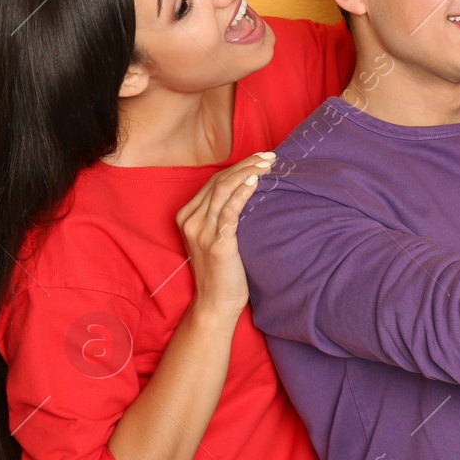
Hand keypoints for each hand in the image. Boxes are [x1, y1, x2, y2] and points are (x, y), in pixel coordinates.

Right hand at [175, 152, 273, 320]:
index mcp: (188, 216)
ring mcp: (202, 232)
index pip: (215, 181)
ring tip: (268, 164)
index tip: (261, 157)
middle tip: (270, 156)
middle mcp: (191, 220)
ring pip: (224, 191)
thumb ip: (225, 215)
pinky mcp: (217, 243)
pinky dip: (241, 194)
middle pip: (220, 182)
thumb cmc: (223, 270)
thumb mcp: (219, 237)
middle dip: (246, 164)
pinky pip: (228, 212)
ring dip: (247, 173)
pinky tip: (255, 182)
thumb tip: (251, 190)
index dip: (238, 166)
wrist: (216, 303)